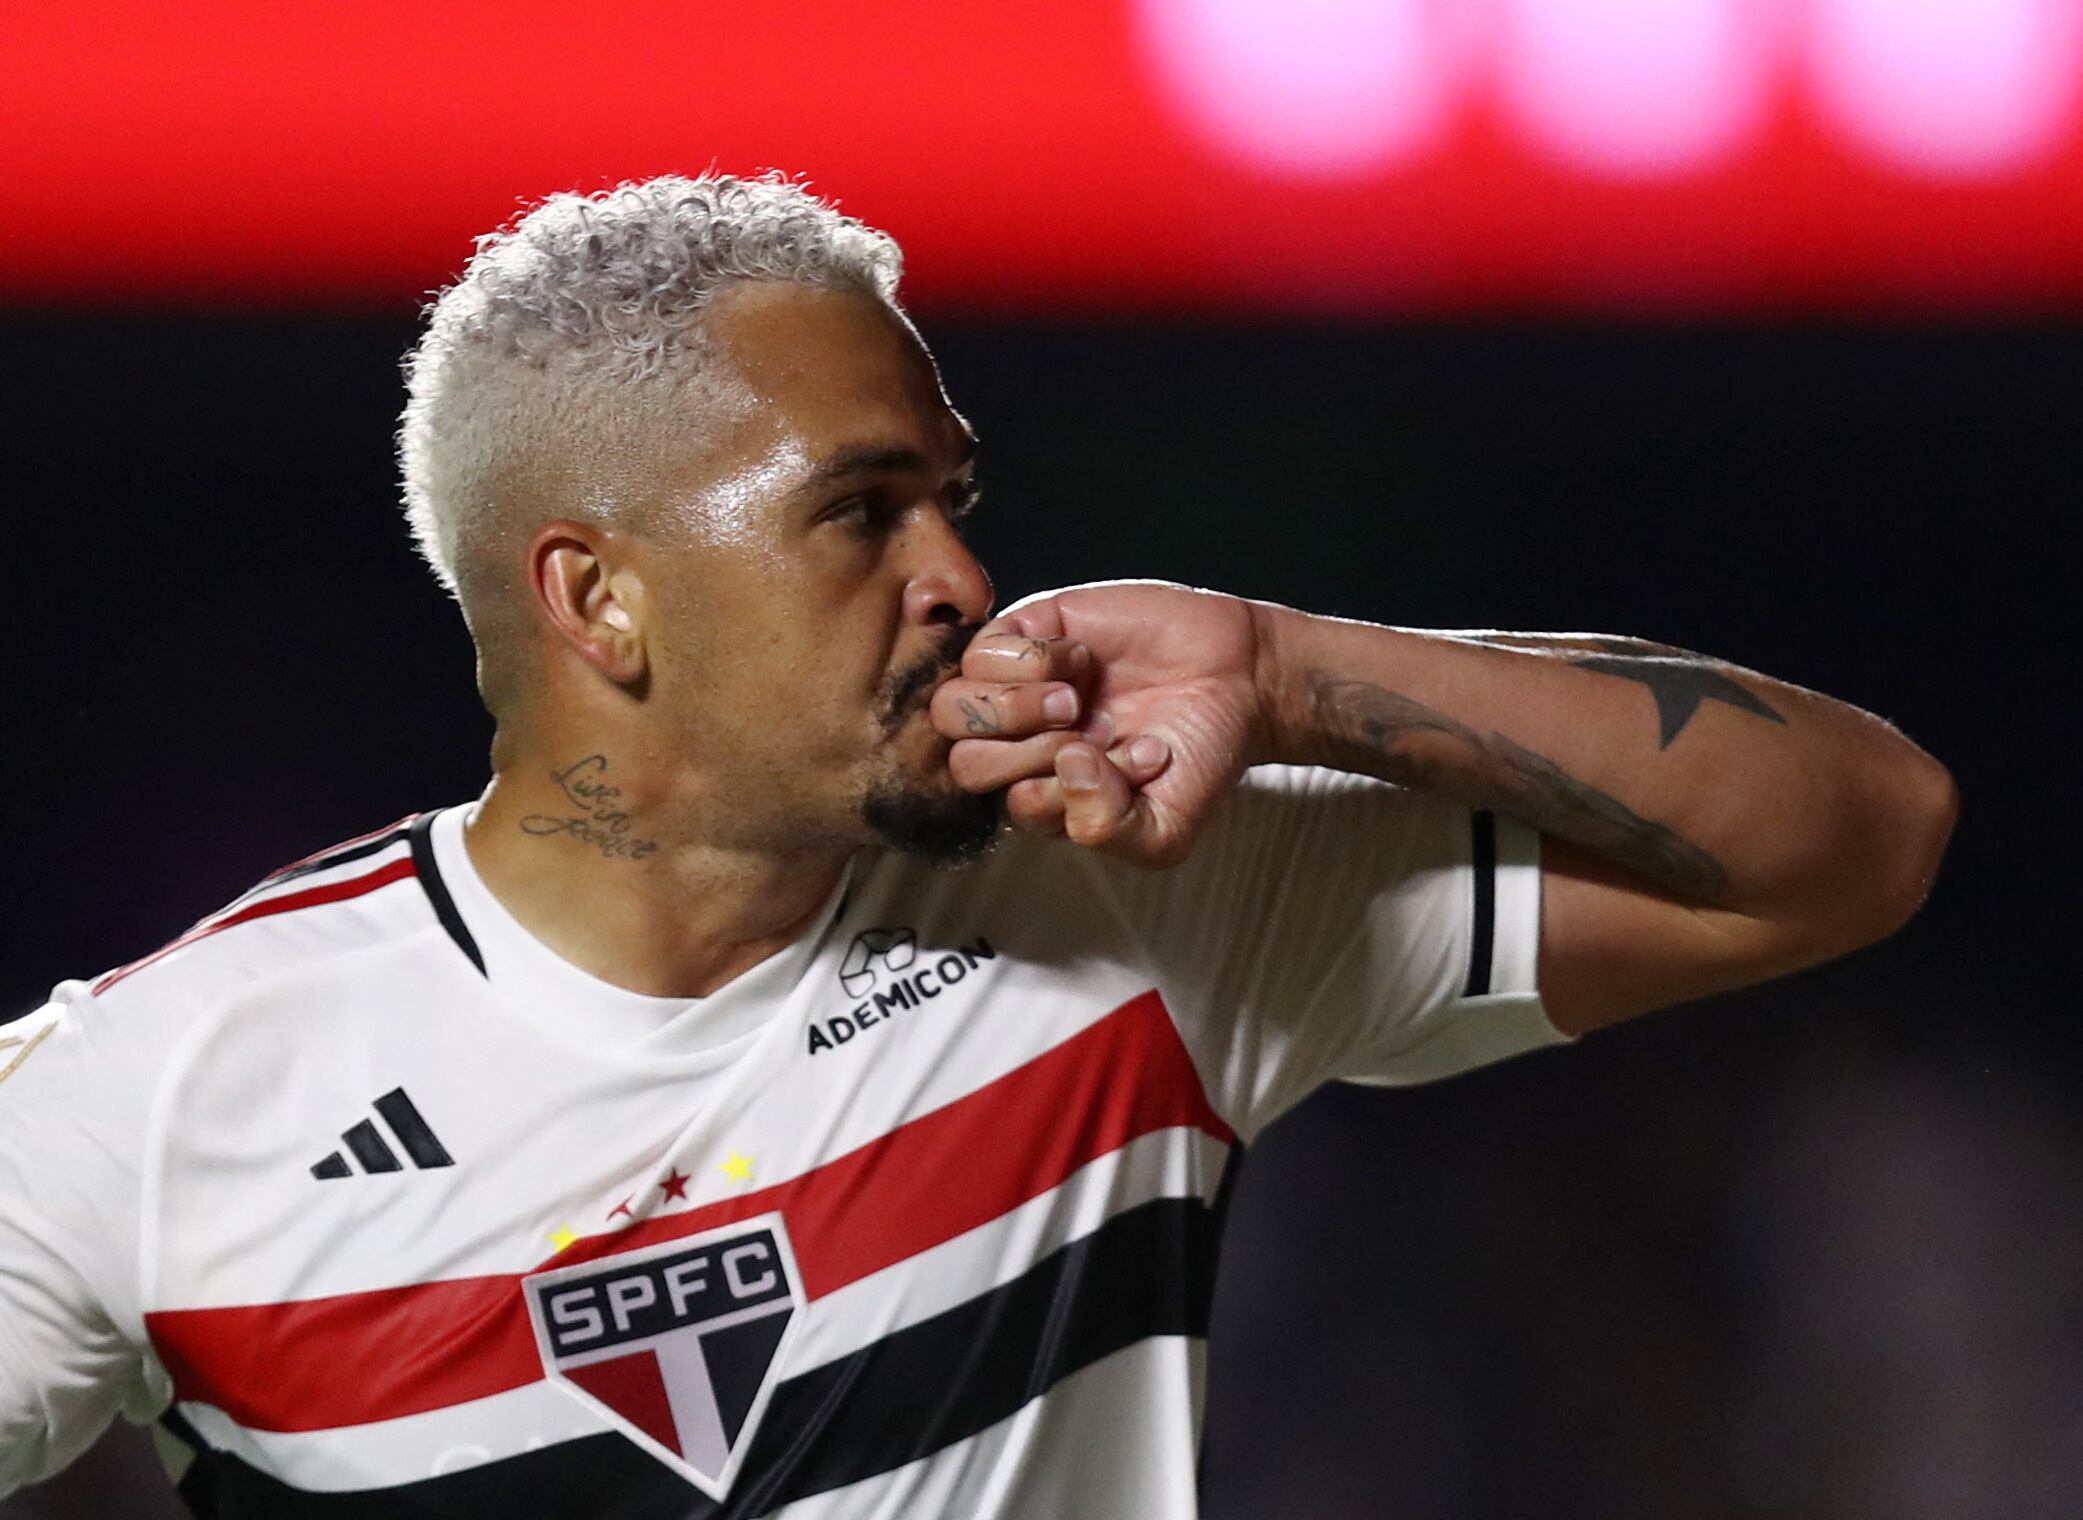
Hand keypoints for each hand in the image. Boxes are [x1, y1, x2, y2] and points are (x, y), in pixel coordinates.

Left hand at [929, 581, 1267, 866]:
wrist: (1240, 679)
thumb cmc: (1199, 756)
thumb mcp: (1163, 830)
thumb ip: (1105, 830)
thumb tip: (1063, 766)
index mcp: (1045, 795)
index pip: (1006, 805)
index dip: (1059, 795)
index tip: (1125, 771)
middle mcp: (1021, 745)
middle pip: (965, 763)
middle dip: (1027, 754)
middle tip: (1088, 734)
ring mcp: (1017, 688)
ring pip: (955, 709)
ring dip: (1016, 708)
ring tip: (1074, 699)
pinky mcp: (1027, 633)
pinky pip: (980, 651)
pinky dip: (1029, 660)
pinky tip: (1079, 659)